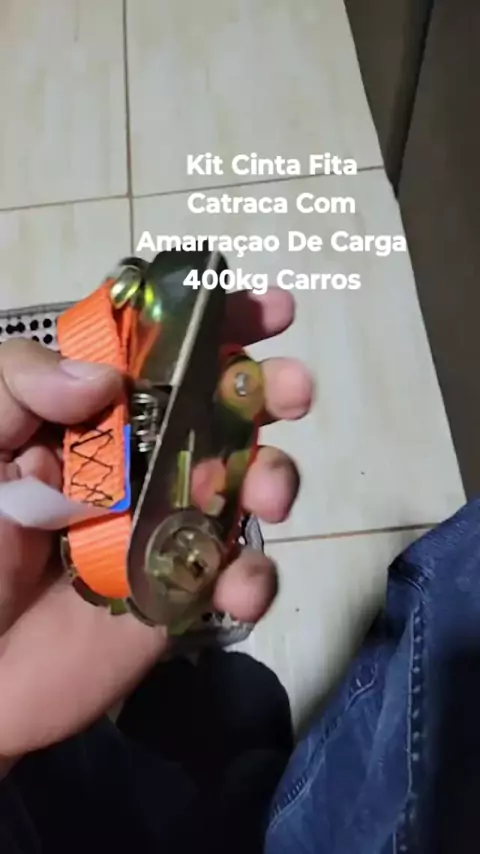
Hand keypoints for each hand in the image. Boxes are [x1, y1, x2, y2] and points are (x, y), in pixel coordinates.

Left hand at [0, 288, 311, 767]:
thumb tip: (103, 378)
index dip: (221, 322)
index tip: (270, 311)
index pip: (163, 354)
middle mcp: (140, 460)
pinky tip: (237, 586)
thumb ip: (16, 386)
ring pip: (246, 486)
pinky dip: (255, 579)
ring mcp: (166, 526)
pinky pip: (238, 578)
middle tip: (292, 389)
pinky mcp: (180, 594)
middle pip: (222, 412)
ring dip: (277, 476)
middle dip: (269, 391)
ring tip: (268, 492)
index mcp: (91, 415)